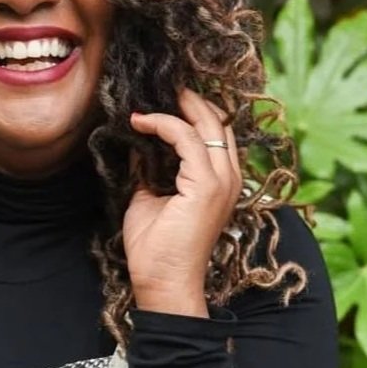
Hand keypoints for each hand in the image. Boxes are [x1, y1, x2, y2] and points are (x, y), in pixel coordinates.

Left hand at [124, 88, 241, 315]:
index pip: (215, 133)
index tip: (161, 99)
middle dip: (190, 99)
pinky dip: (163, 124)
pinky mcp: (207, 185)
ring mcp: (222, 181)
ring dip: (178, 106)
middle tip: (162, 84)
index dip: (192, 110)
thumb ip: (148, 169)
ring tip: (149, 97)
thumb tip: (137, 141)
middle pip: (217, 122)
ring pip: (207, 124)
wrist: (163, 283)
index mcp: (220, 181)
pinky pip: (187, 139)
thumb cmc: (156, 249)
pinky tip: (141, 121)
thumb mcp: (148, 197)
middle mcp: (229, 178)